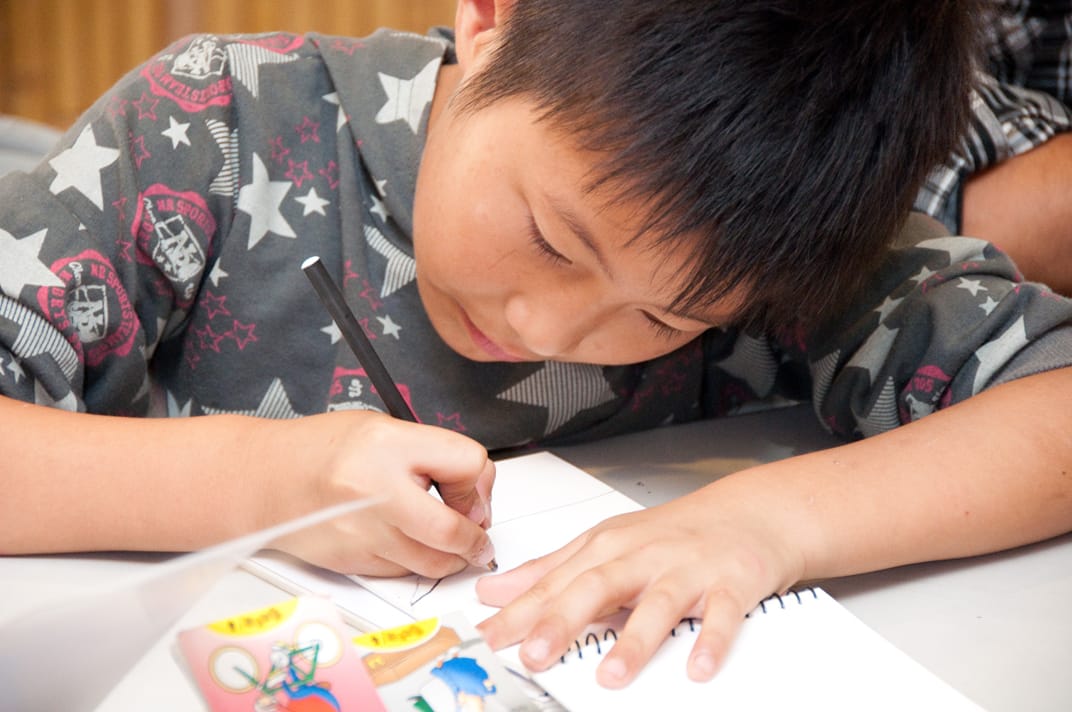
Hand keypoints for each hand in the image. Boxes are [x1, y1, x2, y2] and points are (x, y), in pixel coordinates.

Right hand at [265, 410, 495, 576]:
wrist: (263, 479)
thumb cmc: (322, 450)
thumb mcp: (384, 429)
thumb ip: (433, 453)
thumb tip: (475, 491)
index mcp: (388, 445)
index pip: (467, 463)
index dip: (478, 481)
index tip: (473, 490)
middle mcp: (375, 490)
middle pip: (453, 530)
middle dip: (475, 538)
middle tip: (478, 537)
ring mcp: (362, 532)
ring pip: (432, 562)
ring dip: (451, 557)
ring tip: (449, 542)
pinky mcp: (352, 561)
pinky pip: (403, 573)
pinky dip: (416, 563)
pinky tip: (408, 544)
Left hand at [475, 479, 805, 687]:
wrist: (746, 513)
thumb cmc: (671, 533)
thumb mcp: (603, 543)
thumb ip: (549, 570)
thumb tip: (496, 590)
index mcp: (607, 547)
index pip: (554, 582)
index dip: (519, 611)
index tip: (488, 636)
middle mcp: (643, 557)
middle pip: (597, 586)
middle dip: (562, 620)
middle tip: (534, 654)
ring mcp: (687, 570)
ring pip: (658, 604)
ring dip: (634, 640)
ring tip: (610, 675)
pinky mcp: (730, 584)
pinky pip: (721, 615)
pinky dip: (711, 640)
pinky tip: (698, 666)